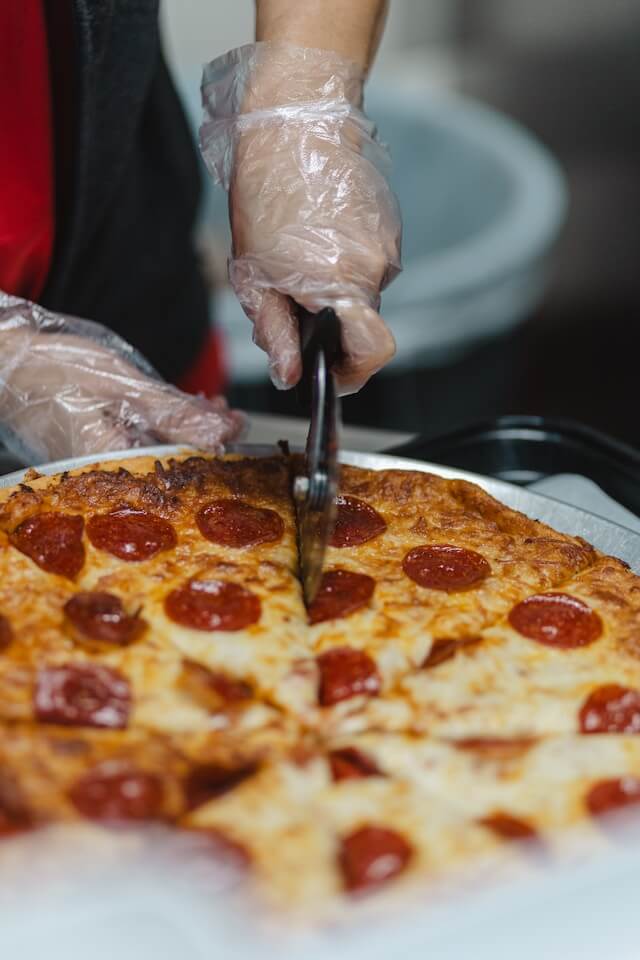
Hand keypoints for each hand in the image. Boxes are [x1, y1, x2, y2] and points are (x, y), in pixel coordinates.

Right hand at [0, 299, 243, 462]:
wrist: (2, 362)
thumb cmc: (50, 368)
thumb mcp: (121, 383)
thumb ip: (173, 412)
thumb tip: (221, 432)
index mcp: (108, 463)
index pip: (177, 471)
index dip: (212, 452)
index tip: (236, 430)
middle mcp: (103, 473)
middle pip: (169, 466)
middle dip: (204, 440)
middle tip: (231, 416)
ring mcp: (97, 464)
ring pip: (156, 454)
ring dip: (186, 431)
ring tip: (212, 408)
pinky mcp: (93, 452)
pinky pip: (137, 445)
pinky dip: (161, 428)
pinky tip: (181, 410)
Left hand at [201, 43, 401, 394]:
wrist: (295, 120)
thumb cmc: (266, 192)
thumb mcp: (254, 275)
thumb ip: (275, 333)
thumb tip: (288, 375)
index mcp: (342, 284)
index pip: (373, 353)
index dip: (354, 374)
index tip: (332, 376)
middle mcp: (376, 267)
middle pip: (362, 323)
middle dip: (329, 325)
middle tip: (290, 299)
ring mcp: (387, 242)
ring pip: (362, 291)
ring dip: (334, 289)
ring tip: (298, 254)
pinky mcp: (389, 223)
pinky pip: (367, 261)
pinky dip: (343, 261)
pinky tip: (314, 233)